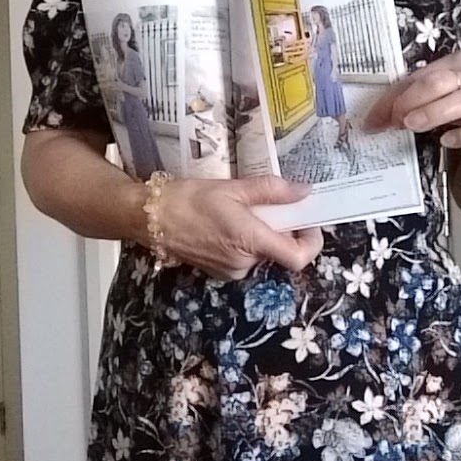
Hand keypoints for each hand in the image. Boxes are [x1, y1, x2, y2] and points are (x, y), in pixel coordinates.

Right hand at [155, 175, 323, 280]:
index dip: (311, 241)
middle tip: (268, 203)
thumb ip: (272, 191)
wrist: (148, 218)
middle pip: (280, 251)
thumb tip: (304, 192)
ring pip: (262, 253)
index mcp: (250, 242)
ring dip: (261, 233)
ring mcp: (231, 271)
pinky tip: (227, 223)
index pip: (298, 257)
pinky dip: (245, 241)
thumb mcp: (233, 188)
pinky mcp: (220, 272)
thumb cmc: (189, 199)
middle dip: (281, 228)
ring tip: (240, 210)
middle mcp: (244, 263)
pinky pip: (245, 257)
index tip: (307, 220)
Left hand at [362, 50, 460, 152]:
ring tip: (412, 125)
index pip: (421, 76)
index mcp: (458, 62)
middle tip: (393, 119)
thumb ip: (420, 100)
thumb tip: (384, 116)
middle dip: (412, 100)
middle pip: (440, 81)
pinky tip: (446, 141)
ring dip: (434, 112)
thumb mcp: (450, 93)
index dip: (395, 95)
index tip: (374, 117)